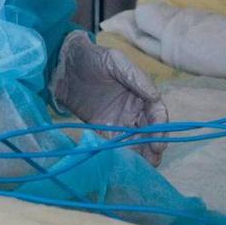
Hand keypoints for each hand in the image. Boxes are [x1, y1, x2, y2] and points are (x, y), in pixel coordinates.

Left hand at [51, 31, 168, 164]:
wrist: (64, 66)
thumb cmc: (93, 58)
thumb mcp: (116, 61)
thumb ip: (136, 77)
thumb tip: (155, 96)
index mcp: (141, 93)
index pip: (157, 112)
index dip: (160, 126)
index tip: (159, 140)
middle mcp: (133, 109)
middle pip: (149, 130)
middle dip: (154, 145)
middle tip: (155, 158)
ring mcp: (119, 120)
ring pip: (135, 140)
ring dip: (142, 153)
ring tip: (145, 166)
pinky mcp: (103, 129)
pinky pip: (116, 143)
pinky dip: (123, 153)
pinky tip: (126, 162)